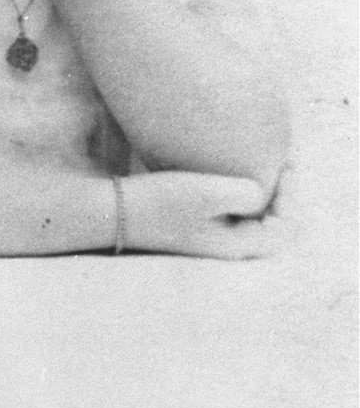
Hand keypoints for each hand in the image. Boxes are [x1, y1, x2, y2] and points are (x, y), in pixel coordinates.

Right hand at [122, 171, 285, 258]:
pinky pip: (236, 211)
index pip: (285, 229)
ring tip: (265, 162)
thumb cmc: (160, 202)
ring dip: (265, 192)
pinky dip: (244, 191)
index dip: (292, 196)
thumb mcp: (206, 193)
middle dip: (283, 195)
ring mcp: (213, 237)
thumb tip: (262, 190)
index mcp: (236, 246)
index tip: (285, 164)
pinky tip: (234, 170)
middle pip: (274, 226)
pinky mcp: (199, 224)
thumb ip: (245, 192)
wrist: (116, 211)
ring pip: (256, 218)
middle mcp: (228, 247)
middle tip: (282, 160)